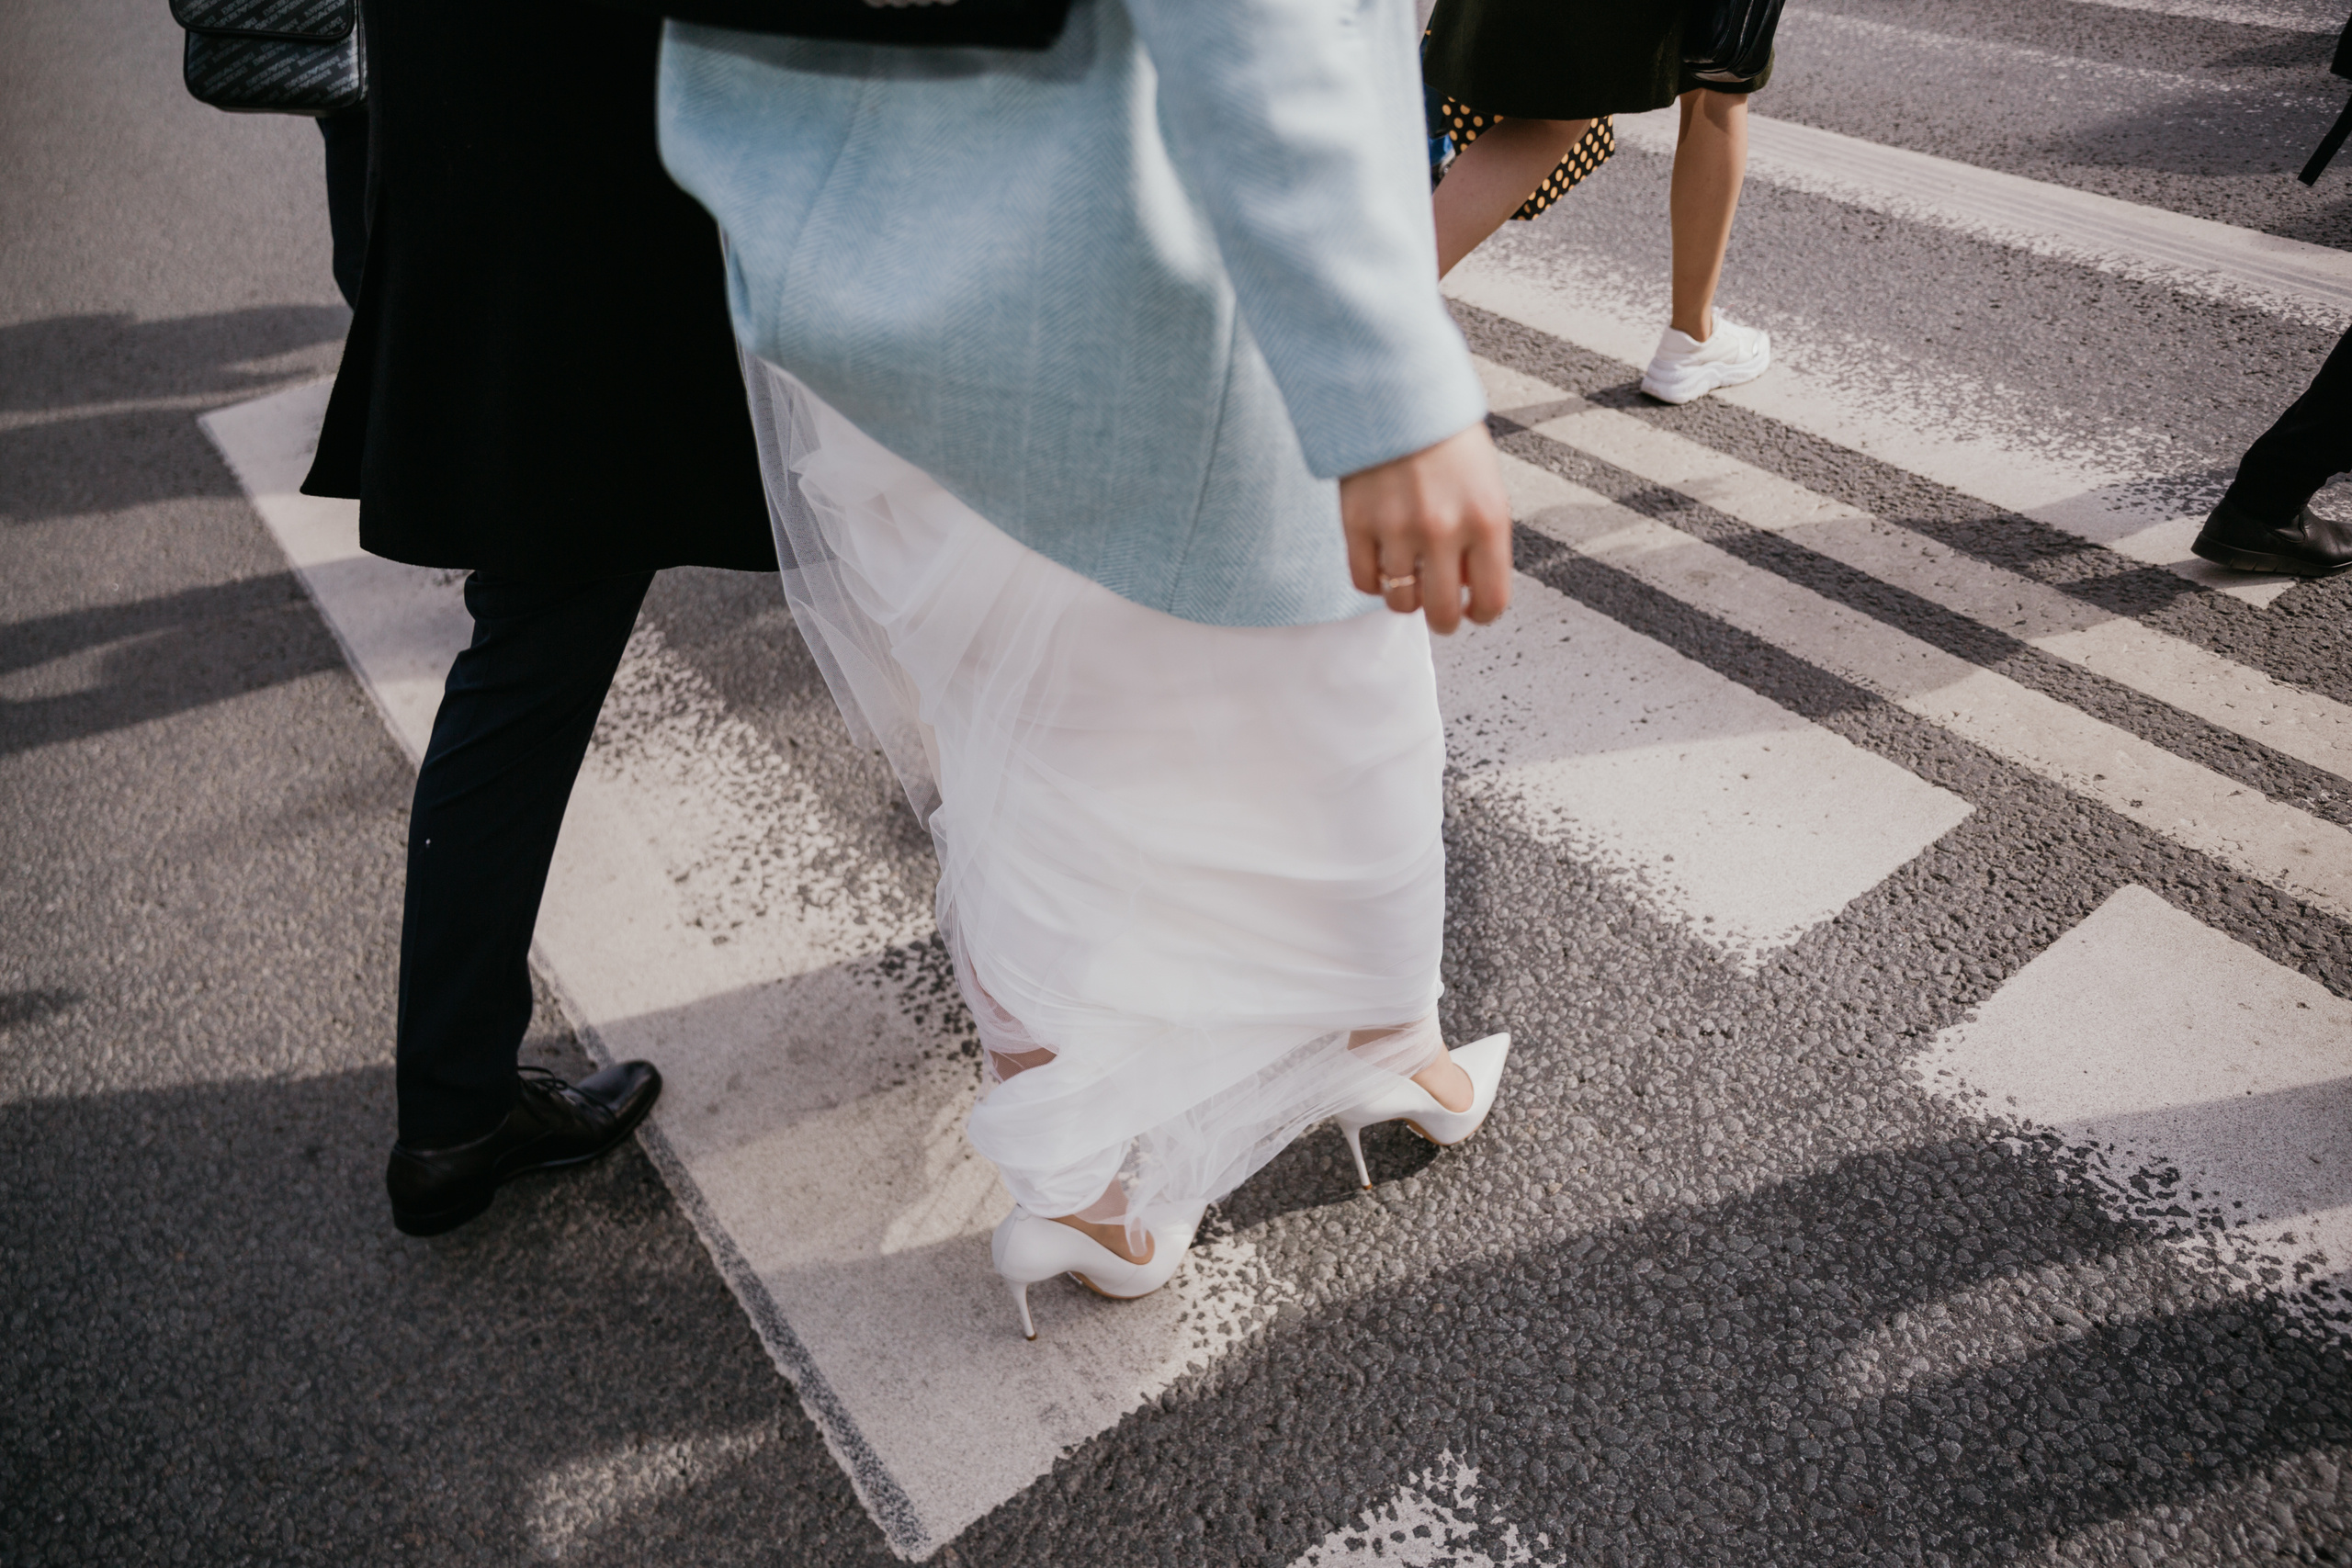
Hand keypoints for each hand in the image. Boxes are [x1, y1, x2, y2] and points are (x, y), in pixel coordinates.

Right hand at [1340, 421, 1512, 633]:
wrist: (1396, 392)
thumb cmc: (1445, 437)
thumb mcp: (1485, 484)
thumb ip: (1483, 537)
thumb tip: (1466, 586)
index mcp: (1487, 519)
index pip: (1491, 600)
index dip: (1482, 614)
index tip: (1474, 610)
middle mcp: (1443, 529)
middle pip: (1442, 614)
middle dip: (1444, 619)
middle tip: (1439, 609)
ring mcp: (1396, 528)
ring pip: (1400, 602)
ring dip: (1406, 598)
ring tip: (1408, 577)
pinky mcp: (1357, 523)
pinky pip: (1364, 580)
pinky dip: (1373, 581)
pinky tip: (1383, 562)